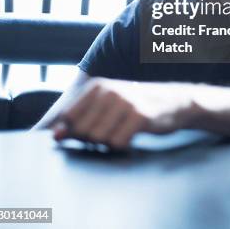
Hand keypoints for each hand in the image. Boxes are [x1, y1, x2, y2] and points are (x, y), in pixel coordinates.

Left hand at [51, 77, 194, 147]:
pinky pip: (117, 143)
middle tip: (114, 127)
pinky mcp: (139, 116)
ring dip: (110, 141)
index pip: (69, 117)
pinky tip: (134, 133)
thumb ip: (78, 121)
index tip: (97, 125)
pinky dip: (124, 144)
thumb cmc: (135, 107)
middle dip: (95, 137)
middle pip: (83, 131)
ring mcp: (124, 102)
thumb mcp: (106, 108)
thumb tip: (54, 135)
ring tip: (123, 129)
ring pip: (99, 139)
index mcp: (97, 86)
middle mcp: (109, 91)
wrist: (174, 102)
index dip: (78, 129)